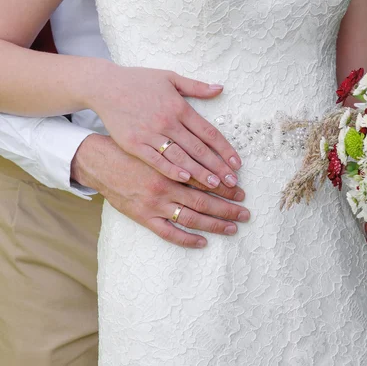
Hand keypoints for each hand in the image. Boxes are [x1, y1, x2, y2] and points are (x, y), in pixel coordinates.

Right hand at [72, 134, 249, 247]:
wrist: (99, 161)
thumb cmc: (132, 149)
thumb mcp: (158, 144)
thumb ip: (182, 150)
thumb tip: (206, 155)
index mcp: (172, 167)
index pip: (206, 180)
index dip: (225, 187)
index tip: (241, 191)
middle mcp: (166, 187)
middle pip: (205, 200)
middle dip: (228, 207)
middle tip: (246, 212)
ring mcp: (155, 204)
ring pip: (192, 218)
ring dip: (215, 224)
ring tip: (234, 227)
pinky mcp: (143, 217)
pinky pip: (169, 233)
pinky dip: (187, 239)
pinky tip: (203, 242)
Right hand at [89, 65, 241, 189]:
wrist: (103, 85)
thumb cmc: (139, 80)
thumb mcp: (170, 77)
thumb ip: (196, 86)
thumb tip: (220, 88)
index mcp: (179, 107)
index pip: (209, 132)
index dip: (225, 149)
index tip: (237, 163)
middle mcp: (167, 121)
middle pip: (198, 148)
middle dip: (217, 166)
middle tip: (232, 182)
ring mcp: (150, 134)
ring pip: (180, 157)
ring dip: (199, 173)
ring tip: (215, 185)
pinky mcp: (134, 144)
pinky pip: (155, 160)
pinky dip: (171, 170)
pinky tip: (185, 180)